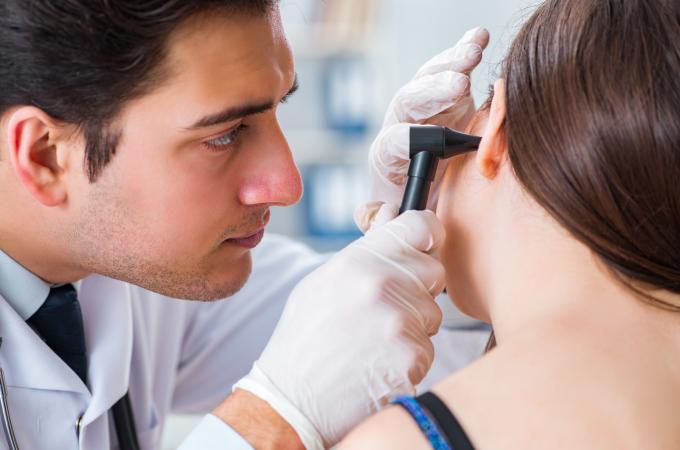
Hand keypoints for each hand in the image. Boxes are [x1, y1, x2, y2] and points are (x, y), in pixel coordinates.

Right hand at [234, 205, 444, 448]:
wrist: (292, 400)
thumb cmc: (305, 338)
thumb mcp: (323, 282)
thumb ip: (365, 248)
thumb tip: (393, 215)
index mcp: (358, 260)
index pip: (421, 225)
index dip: (430, 233)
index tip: (428, 243)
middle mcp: (382, 284)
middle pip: (434, 270)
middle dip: (419, 288)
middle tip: (386, 308)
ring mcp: (399, 322)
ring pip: (434, 313)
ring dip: (414, 326)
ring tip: (374, 341)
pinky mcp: (411, 358)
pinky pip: (428, 348)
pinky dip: (409, 357)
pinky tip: (379, 363)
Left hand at [367, 27, 489, 211]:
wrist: (429, 198)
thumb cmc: (414, 213)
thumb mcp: (398, 224)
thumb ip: (385, 222)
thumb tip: (378, 214)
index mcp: (388, 159)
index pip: (390, 143)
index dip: (406, 139)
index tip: (428, 141)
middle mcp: (403, 126)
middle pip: (409, 102)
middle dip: (431, 92)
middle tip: (459, 86)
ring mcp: (426, 109)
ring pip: (430, 80)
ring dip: (450, 64)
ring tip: (473, 53)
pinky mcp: (449, 97)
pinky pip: (452, 69)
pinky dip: (465, 51)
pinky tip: (479, 37)